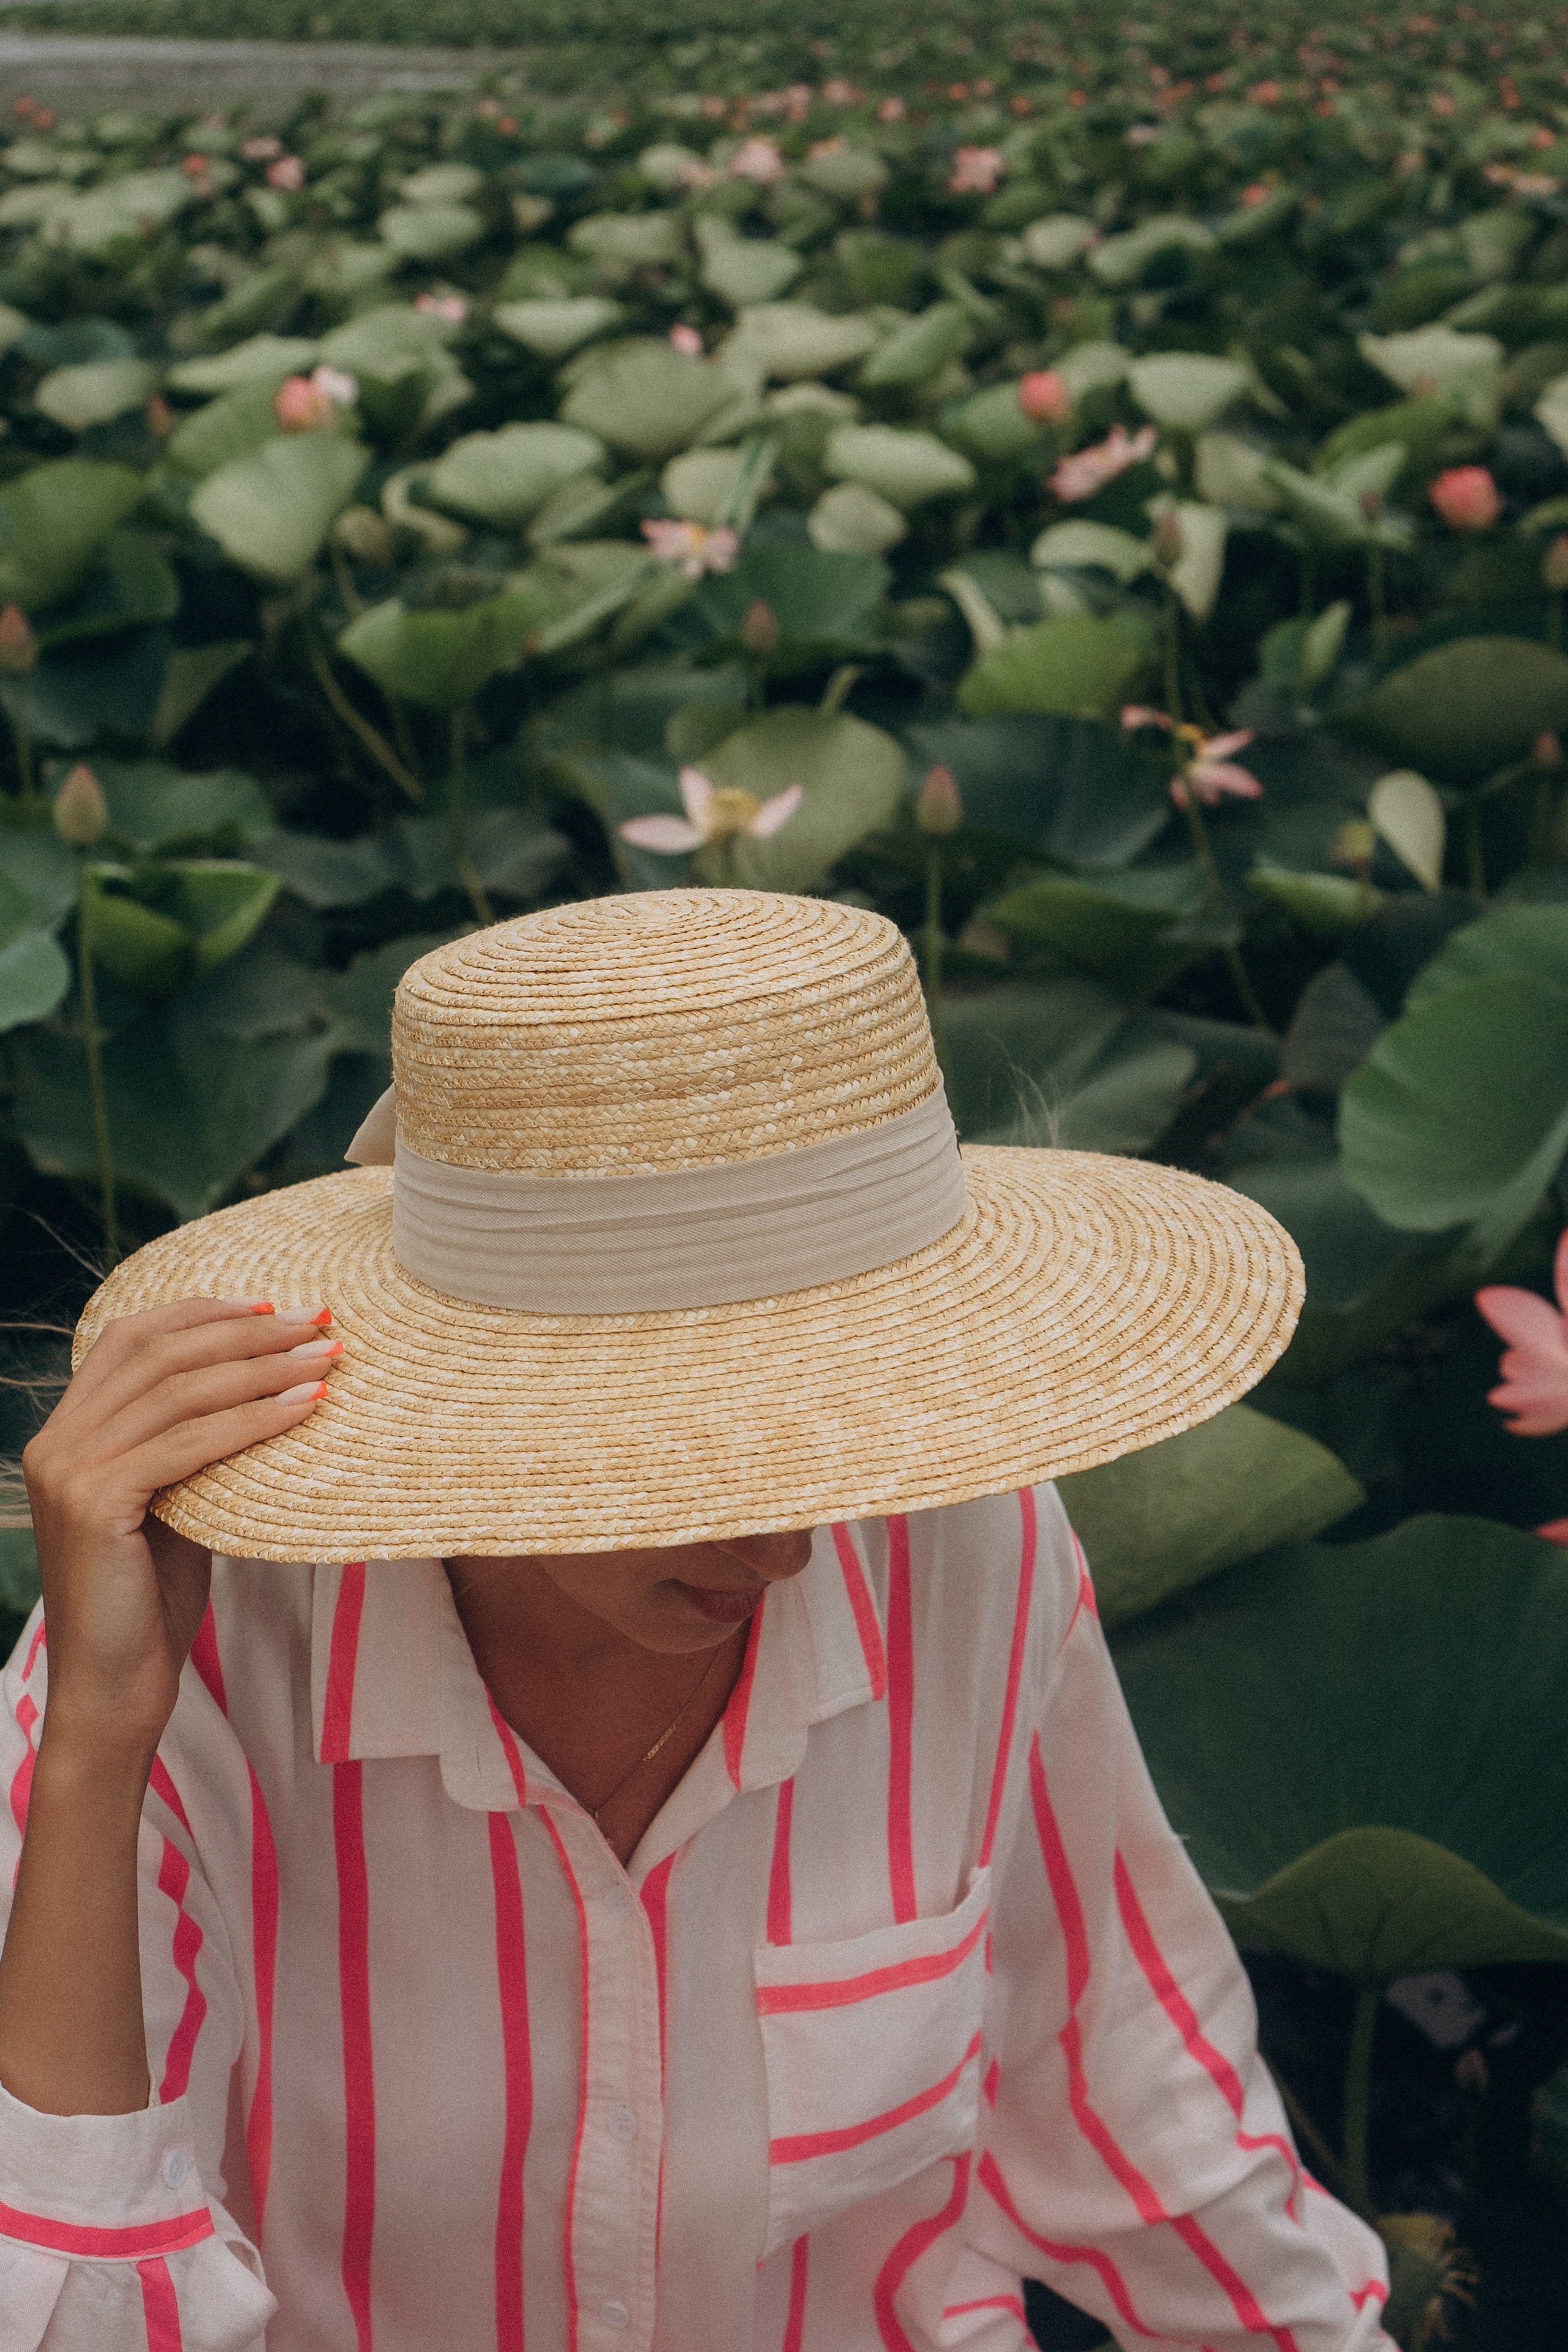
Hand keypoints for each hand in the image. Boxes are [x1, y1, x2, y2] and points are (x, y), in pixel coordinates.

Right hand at [21, 1297, 336, 1759]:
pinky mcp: (96, 1502)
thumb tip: (267, 1385)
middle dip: (246, 1331)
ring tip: (327, 1357)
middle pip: (162, 1353)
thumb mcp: (172, 1503)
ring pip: (180, 1391)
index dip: (201, 1311)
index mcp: (66, 1431)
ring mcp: (69, 1470)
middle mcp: (56, 1441)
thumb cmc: (151, 1600)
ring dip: (263, 1367)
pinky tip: (306, 1409)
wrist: (114, 1689)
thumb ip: (191, 1445)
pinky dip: (253, 1419)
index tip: (272, 1304)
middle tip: (318, 1321)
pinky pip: (189, 1443)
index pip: (130, 1338)